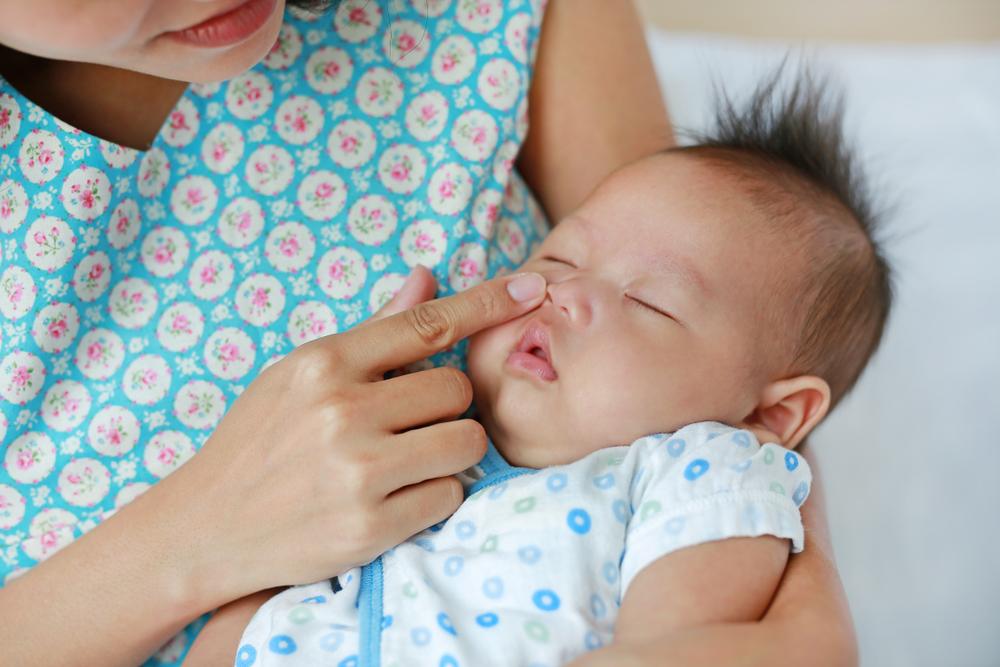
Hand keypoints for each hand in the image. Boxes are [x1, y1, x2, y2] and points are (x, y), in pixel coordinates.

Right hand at [168, 268, 546, 602]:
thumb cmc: (260, 443)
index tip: (531, 289)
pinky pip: (449, 495)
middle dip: (446, 407)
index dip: (487, 303)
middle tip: (410, 425)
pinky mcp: (369, 527)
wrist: (206, 527)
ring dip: (450, 451)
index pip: (427, 323)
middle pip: (456, 390)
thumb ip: (372, 332)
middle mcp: (342, 411)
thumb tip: (426, 277)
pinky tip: (396, 498)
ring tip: (408, 461)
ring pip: (465, 441)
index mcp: (324, 363)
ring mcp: (357, 471)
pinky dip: (435, 495)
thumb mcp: (299, 375)